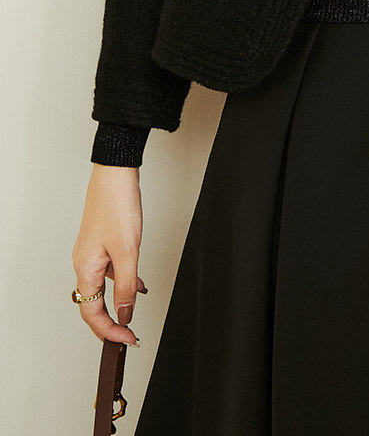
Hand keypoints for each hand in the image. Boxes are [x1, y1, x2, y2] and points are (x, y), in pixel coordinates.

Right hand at [72, 164, 146, 343]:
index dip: (109, 331)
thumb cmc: (117, 205)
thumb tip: (124, 314)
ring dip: (117, 303)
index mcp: (85, 267)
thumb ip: (126, 286)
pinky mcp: (101, 242)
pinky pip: (109, 271)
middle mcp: (84, 262)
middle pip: (93, 304)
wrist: (115, 174)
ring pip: (102, 288)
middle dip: (110, 323)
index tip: (127, 340)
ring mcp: (92, 252)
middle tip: (128, 336)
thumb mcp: (128, 251)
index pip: (92, 312)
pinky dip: (122, 282)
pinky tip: (137, 282)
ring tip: (133, 314)